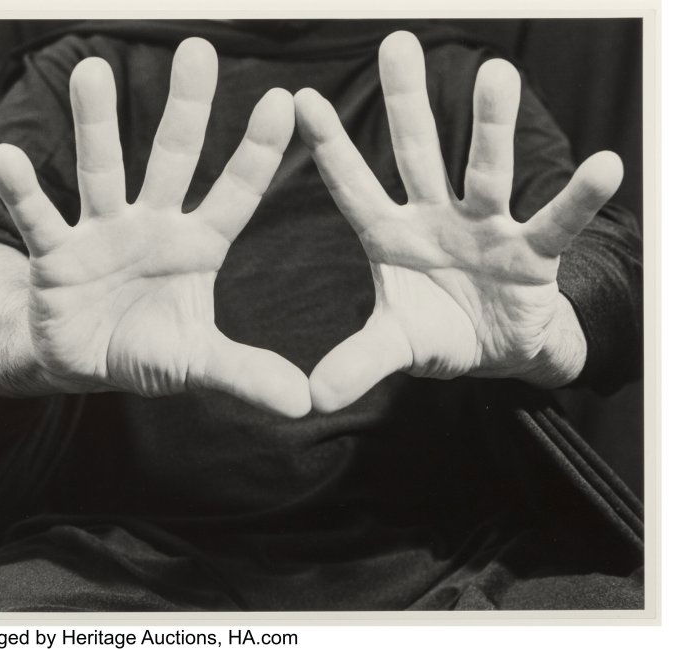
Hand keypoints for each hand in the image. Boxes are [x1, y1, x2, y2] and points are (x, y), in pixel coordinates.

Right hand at [0, 38, 310, 416]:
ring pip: (101, 171)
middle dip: (186, 108)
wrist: (82, 361)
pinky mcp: (56, 254)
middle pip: (172, 160)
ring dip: (97, 124)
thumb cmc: (148, 350)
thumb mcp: (197, 363)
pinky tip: (6, 157)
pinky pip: (39, 220)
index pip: (234, 194)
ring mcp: (102, 234)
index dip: (256, 154)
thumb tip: (306, 406)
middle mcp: (152, 226)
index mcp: (197, 247)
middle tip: (198, 48)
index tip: (284, 101)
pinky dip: (24, 192)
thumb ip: (245, 374)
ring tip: (92, 72)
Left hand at [294, 31, 622, 412]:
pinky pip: (556, 221)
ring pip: (486, 171)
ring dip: (490, 126)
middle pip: (417, 153)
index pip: (353, 186)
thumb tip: (308, 400)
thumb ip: (356, 362)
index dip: (329, 147)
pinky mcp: (533, 252)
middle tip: (398, 43)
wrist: (500, 350)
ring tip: (495, 73)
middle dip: (406, 103)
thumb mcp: (395, 345)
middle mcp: (435, 218)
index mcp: (390, 235)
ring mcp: (486, 229)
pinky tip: (604, 164)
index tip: (300, 98)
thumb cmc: (440, 333)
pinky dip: (577, 197)